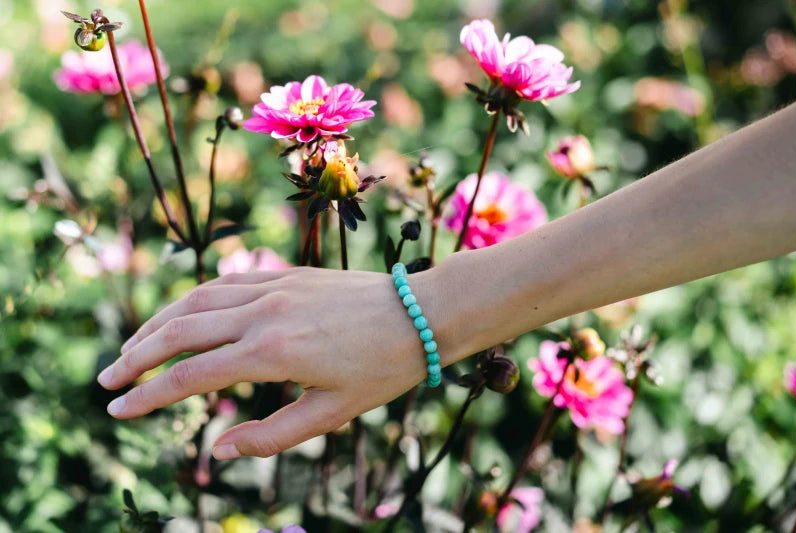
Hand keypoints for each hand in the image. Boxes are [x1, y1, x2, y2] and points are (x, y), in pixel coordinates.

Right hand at [97, 267, 443, 459]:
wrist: (421, 314)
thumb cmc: (383, 369)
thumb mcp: (331, 414)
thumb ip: (271, 436)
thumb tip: (220, 451)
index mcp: (273, 352)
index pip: (191, 376)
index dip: (149, 396)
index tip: (118, 411)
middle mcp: (264, 313)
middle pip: (179, 332)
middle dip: (136, 358)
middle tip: (107, 381)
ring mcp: (274, 287)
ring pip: (196, 301)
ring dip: (157, 324)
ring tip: (131, 349)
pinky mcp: (285, 274)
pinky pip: (225, 283)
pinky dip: (193, 300)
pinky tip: (181, 315)